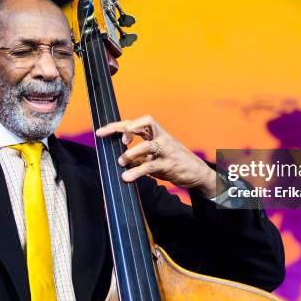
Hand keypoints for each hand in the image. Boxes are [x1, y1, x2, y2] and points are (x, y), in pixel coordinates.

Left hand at [95, 115, 216, 197]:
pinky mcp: (169, 164)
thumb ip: (139, 157)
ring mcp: (167, 150)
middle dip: (125, 129)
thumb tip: (120, 160)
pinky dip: (137, 171)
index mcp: (157, 133)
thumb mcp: (155, 157)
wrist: (198, 173)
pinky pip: (151, 166)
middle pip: (143, 123)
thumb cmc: (174, 163)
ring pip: (148, 145)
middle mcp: (162, 137)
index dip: (118, 125)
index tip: (101, 132)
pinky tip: (127, 177)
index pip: (136, 123)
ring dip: (131, 153)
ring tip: (121, 162)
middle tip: (111, 138)